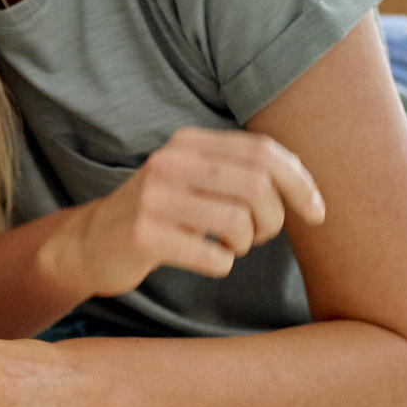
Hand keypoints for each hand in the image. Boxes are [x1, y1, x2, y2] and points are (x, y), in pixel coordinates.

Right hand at [59, 128, 324, 297]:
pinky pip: (212, 255)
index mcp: (188, 142)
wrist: (90, 243)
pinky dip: (222, 264)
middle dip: (275, 219)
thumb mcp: (194, 179)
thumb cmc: (159, 214)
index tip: (316, 213)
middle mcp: (169, 162)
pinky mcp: (143, 235)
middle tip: (261, 236)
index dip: (301, 183)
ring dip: (248, 243)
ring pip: (239, 220)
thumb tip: (305, 186)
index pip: (263, 151)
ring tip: (232, 246)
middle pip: (258, 185)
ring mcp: (153, 198)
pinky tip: (207, 259)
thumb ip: (239, 172)